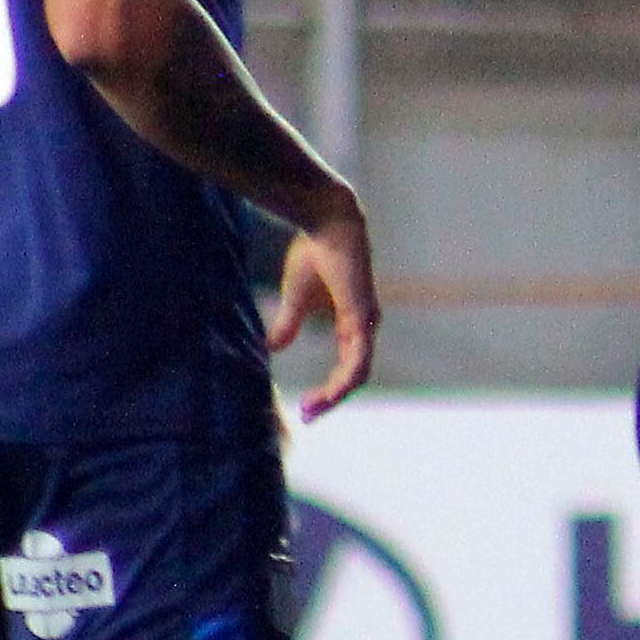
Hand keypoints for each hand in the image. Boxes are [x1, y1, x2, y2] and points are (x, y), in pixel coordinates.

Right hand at [272, 194, 378, 420]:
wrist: (326, 223)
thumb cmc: (314, 253)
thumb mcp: (295, 297)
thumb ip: (289, 323)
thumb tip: (273, 347)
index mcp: (352, 323)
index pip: (346, 365)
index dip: (329, 388)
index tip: (306, 406)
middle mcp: (364, 327)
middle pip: (353, 376)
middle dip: (330, 399)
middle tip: (307, 416)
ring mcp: (366, 323)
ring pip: (357, 374)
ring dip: (335, 395)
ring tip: (312, 410)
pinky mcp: (362, 317)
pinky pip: (358, 360)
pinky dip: (344, 381)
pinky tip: (330, 395)